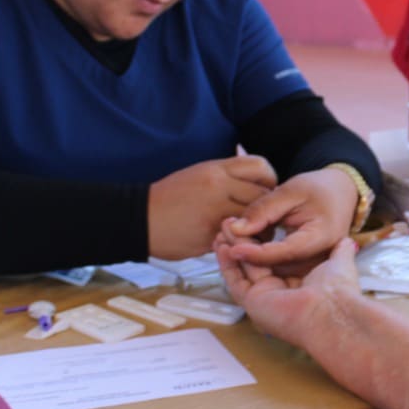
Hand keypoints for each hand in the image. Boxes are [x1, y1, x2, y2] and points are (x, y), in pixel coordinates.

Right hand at [148, 154, 276, 259]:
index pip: (260, 165)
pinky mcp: (209, 233)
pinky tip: (237, 243)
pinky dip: (242, 241)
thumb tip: (253, 179)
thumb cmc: (169, 198)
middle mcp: (218, 185)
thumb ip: (226, 176)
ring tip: (253, 234)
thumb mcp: (198, 174)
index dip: (269, 179)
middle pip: (263, 194)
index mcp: (216, 168)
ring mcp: (214, 209)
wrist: (139, 218)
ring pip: (255, 218)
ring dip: (260, 228)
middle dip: (268, 208)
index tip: (266, 190)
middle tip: (265, 218)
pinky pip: (238, 237)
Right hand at [214, 236, 360, 349]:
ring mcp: (264, 299)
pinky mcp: (253, 303)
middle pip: (253, 263)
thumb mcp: (339, 263)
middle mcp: (278, 294)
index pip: (273, 261)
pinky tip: (223, 246)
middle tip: (229, 223)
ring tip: (223, 228)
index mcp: (296, 286)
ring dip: (231, 249)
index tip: (254, 224)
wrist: (331, 311)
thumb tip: (348, 243)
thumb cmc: (338, 291)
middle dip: (241, 242)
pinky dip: (228, 265)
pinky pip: (235, 282)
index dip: (262, 242)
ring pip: (242, 270)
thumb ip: (339, 252)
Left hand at [218, 168, 357, 274]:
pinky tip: (241, 241)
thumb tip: (237, 229)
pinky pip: (278, 265)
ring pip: (276, 268)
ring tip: (226, 236)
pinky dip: (259, 255)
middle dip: (248, 254)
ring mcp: (313, 264)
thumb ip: (264, 209)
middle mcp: (319, 257)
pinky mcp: (304, 264)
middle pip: (278, 264)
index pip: (284, 252)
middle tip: (222, 236)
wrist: (340, 194)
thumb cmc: (320, 188)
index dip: (256, 253)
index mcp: (321, 238)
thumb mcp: (292, 190)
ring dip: (250, 256)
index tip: (232, 248)